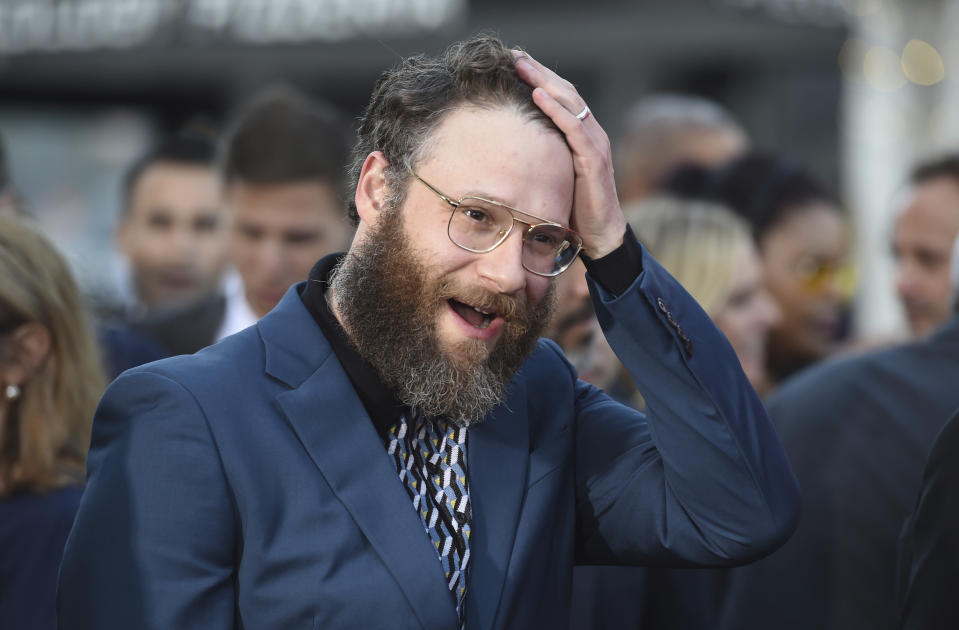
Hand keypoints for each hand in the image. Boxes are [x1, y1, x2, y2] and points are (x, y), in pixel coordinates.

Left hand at [513, 50, 626, 258]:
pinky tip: (538, 96)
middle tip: (515, 55)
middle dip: (539, 72)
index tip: (516, 63)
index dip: (540, 78)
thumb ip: (543, 157)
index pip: (562, 97)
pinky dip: (556, 110)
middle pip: (565, 92)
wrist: (601, 235)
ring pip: (570, 103)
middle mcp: (591, 133)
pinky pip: (574, 128)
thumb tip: (511, 149)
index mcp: (582, 135)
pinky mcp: (593, 159)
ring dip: (544, 82)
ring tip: (522, 66)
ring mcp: (595, 144)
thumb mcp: (556, 175)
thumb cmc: (575, 208)